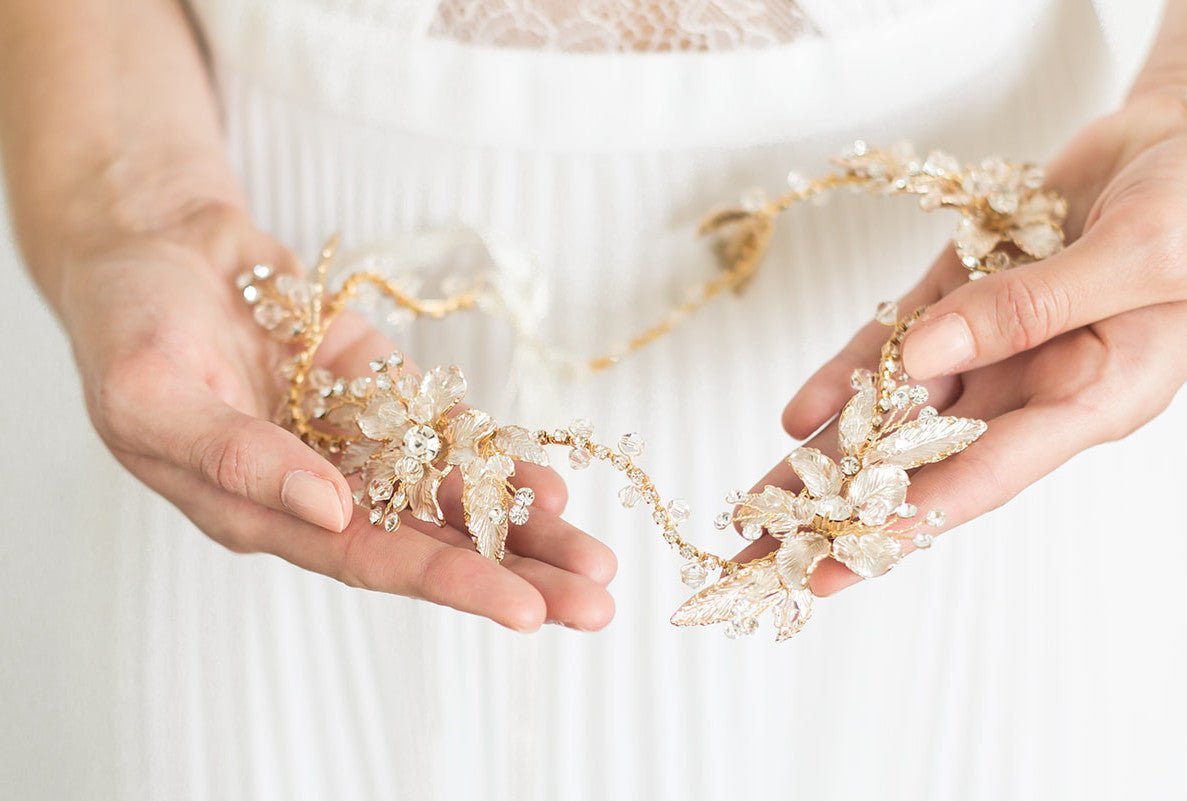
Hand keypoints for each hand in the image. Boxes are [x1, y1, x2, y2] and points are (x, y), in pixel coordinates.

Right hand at [60, 204, 615, 630]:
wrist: (159, 248)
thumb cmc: (128, 326)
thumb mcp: (151, 396)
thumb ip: (234, 459)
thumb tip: (329, 509)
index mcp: (263, 512)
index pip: (370, 560)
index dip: (449, 583)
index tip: (525, 610)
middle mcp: (322, 490)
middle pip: (430, 545)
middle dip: (515, 576)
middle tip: (594, 605)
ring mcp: (358, 442)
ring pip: (453, 497)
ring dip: (525, 529)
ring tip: (595, 560)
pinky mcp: (383, 393)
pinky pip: (450, 434)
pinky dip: (500, 458)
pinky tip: (554, 485)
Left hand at [742, 94, 1186, 594]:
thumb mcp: (1142, 256)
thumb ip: (1035, 306)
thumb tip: (927, 353)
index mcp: (1094, 398)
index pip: (983, 478)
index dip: (904, 525)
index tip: (833, 567)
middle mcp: (1036, 384)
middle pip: (922, 462)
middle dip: (842, 512)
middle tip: (766, 560)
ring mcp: (997, 340)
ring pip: (896, 410)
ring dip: (827, 454)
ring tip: (758, 506)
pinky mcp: (968, 292)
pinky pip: (898, 336)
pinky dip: (852, 369)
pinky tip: (803, 409)